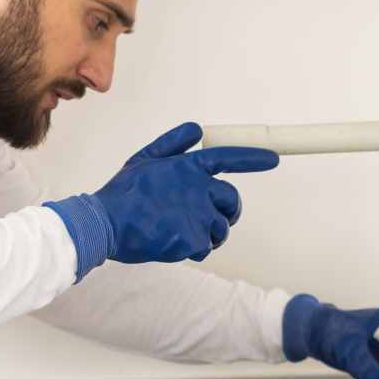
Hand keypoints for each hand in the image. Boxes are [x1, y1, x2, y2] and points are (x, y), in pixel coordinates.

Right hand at [43, 123, 279, 278]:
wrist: (106, 224)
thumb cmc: (123, 193)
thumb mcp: (144, 159)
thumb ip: (173, 143)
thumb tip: (197, 130)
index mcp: (188, 166)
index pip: (229, 158)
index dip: (253, 158)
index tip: (273, 159)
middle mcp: (198, 187)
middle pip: (231, 201)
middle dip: (226, 212)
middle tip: (210, 219)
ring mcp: (198, 214)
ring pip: (221, 228)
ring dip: (208, 233)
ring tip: (181, 232)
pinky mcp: (193, 238)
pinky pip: (205, 247)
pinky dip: (192, 249)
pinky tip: (172, 243)